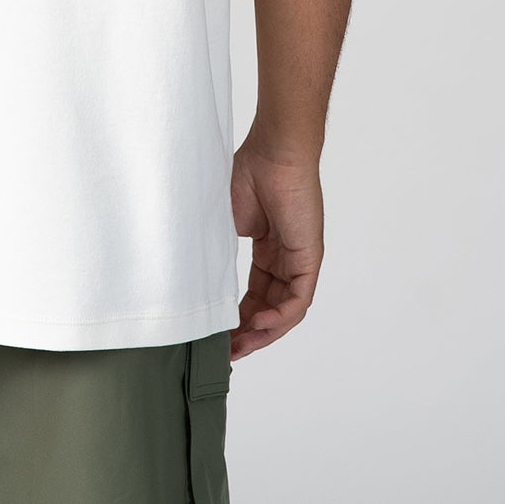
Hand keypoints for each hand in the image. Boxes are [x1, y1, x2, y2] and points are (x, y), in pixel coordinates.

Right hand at [229, 129, 323, 360]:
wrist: (273, 153)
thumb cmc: (248, 173)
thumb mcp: (224, 221)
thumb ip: (218, 250)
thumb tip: (194, 278)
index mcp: (267, 248)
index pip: (255, 294)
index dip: (236, 316)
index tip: (217, 335)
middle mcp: (286, 258)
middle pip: (270, 308)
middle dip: (248, 333)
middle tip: (226, 351)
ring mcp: (299, 259)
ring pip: (285, 310)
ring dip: (263, 332)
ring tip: (240, 346)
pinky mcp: (310, 258)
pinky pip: (298, 299)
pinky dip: (280, 317)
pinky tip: (259, 324)